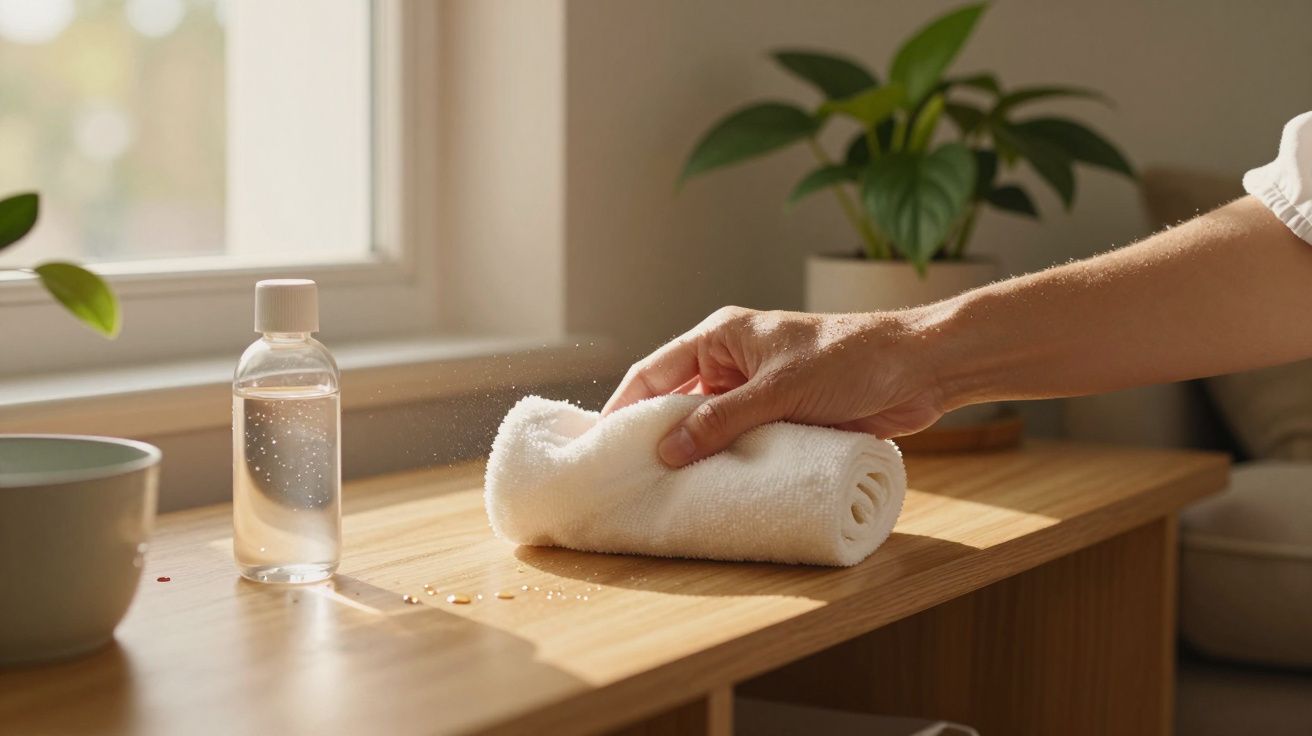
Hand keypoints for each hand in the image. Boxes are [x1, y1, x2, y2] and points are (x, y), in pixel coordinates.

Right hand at [602, 306, 946, 466]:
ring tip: (666, 494)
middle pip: (678, 403)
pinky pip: (743, 445)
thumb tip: (668, 452)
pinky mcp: (784, 418)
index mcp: (722, 336)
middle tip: (629, 479)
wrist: (920, 369)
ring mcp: (759, 392)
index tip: (601, 444)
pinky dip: (729, 466)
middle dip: (658, 438)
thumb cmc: (851, 358)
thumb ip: (722, 421)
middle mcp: (734, 363)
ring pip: (711, 429)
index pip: (655, 371)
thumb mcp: (779, 389)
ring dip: (697, 457)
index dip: (625, 406)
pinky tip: (715, 493)